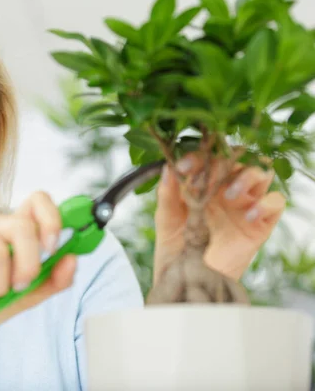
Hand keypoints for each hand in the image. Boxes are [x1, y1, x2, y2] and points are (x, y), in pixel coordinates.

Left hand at [153, 154, 285, 283]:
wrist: (186, 285)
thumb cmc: (176, 252)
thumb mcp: (166, 222)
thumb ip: (167, 195)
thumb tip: (167, 168)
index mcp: (202, 186)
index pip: (206, 159)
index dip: (197, 156)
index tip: (183, 166)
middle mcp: (225, 191)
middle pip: (235, 160)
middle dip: (220, 162)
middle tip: (203, 176)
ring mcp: (244, 206)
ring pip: (260, 173)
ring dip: (246, 176)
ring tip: (228, 195)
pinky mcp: (260, 225)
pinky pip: (276, 202)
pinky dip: (266, 202)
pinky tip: (248, 214)